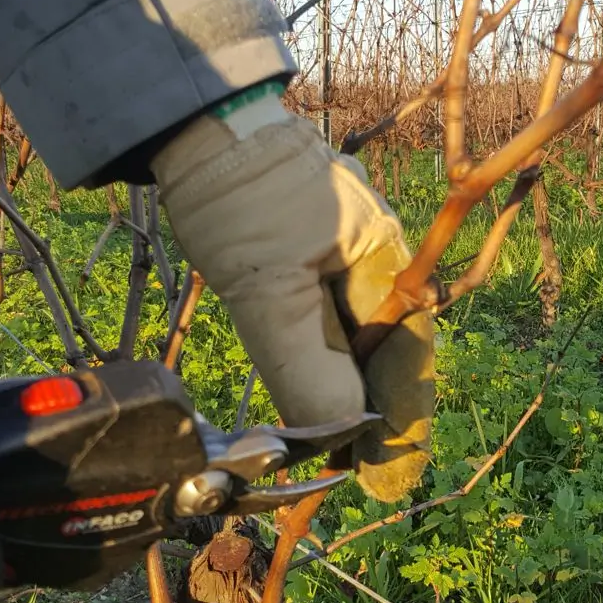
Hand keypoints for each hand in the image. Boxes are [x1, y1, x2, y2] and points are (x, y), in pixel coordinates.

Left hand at [151, 101, 433, 501]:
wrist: (196, 122)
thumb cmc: (239, 196)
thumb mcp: (267, 287)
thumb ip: (306, 363)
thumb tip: (340, 432)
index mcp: (385, 259)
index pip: (407, 360)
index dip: (399, 425)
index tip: (388, 481)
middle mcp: (375, 257)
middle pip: (387, 353)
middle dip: (377, 416)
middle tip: (364, 476)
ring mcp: (342, 251)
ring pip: (356, 338)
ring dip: (350, 393)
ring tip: (342, 448)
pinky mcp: (308, 251)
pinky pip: (328, 319)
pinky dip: (323, 361)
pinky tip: (314, 390)